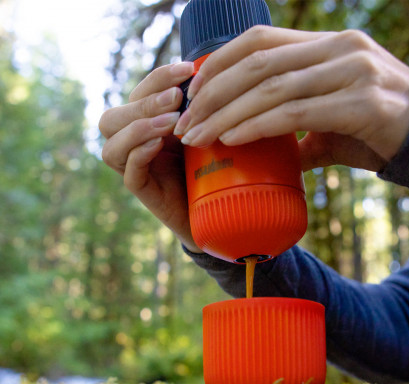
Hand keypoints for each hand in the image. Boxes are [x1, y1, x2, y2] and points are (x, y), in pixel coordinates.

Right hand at [99, 62, 202, 252]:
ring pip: (112, 144)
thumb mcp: (205, 131)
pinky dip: (140, 154)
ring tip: (171, 124)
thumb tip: (205, 73)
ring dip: (139, 127)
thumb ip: (197, 110)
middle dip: (145, 103)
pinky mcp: (143, 190)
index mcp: (148, 125)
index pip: (139, 94)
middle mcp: (135, 145)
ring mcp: (136, 169)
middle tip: (176, 99)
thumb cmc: (212, 167)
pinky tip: (159, 144)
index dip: (159, 78)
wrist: (217, 209)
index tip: (188, 69)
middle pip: (113, 117)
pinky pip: (128, 171)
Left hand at [173, 27, 408, 171]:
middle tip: (184, 122)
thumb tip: (265, 146)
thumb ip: (298, 125)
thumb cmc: (375, 130)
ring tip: (197, 136)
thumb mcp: (331, 119)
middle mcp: (339, 48)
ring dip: (226, 114)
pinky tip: (232, 138)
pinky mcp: (362, 104)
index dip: (218, 64)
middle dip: (212, 93)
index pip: (259, 41)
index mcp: (327, 44)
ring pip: (271, 87)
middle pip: (257, 62)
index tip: (191, 93)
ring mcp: (353, 72)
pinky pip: (295, 112)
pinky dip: (258, 125)